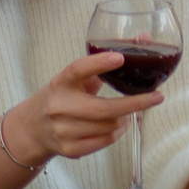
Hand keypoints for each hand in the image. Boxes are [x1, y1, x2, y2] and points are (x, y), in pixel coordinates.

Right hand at [9, 52, 157, 161]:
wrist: (32, 128)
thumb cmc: (62, 97)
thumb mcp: (74, 79)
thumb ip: (103, 64)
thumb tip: (144, 39)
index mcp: (61, 83)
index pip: (78, 70)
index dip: (99, 63)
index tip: (120, 57)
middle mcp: (60, 107)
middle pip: (105, 109)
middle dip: (136, 104)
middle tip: (156, 97)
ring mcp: (64, 130)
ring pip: (109, 127)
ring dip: (126, 119)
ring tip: (130, 112)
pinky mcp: (70, 149)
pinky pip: (105, 141)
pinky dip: (117, 132)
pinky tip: (119, 125)